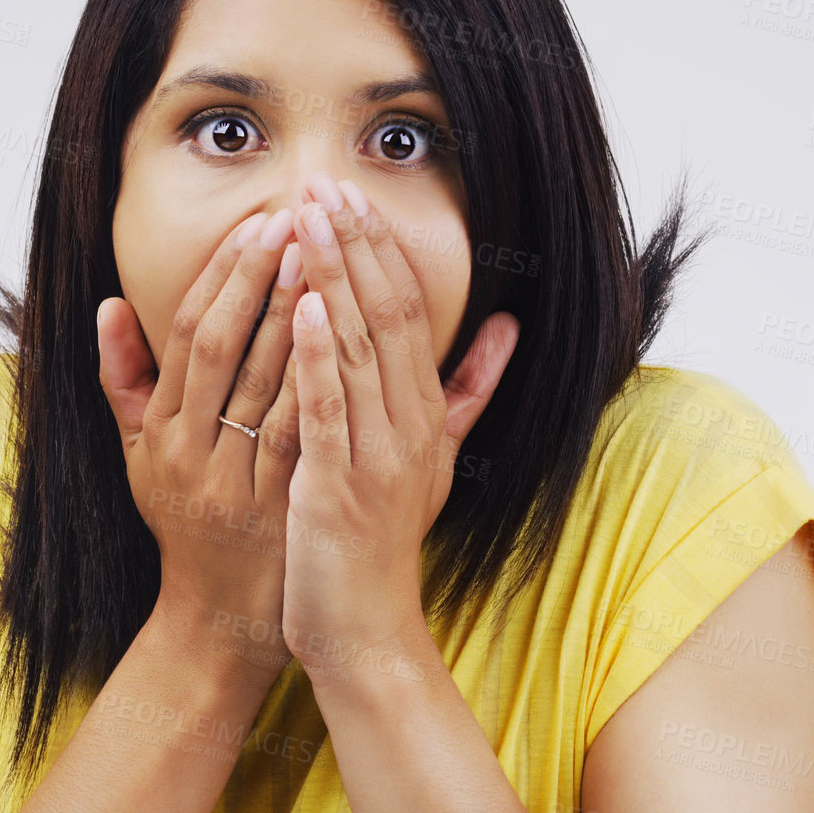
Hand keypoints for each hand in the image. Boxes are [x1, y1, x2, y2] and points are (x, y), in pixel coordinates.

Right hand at [96, 209, 308, 690]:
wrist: (218, 621)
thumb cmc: (185, 525)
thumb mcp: (141, 456)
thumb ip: (125, 380)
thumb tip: (111, 305)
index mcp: (161, 431)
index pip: (187, 335)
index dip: (221, 276)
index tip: (256, 225)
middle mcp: (190, 451)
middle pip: (221, 348)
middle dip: (258, 279)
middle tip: (294, 220)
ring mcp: (232, 480)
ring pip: (262, 385)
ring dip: (293, 316)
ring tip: (324, 257)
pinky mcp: (274, 507)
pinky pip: (298, 434)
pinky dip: (319, 382)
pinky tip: (346, 338)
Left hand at [279, 174, 518, 683]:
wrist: (367, 630)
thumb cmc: (384, 541)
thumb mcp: (434, 461)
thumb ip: (467, 391)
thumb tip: (509, 326)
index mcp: (424, 413)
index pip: (406, 312)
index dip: (379, 248)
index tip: (350, 193)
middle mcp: (408, 426)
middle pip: (384, 316)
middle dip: (353, 244)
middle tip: (323, 182)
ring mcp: (376, 455)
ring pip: (356, 350)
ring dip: (332, 278)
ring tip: (307, 219)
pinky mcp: (338, 487)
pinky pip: (331, 410)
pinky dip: (319, 356)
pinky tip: (304, 306)